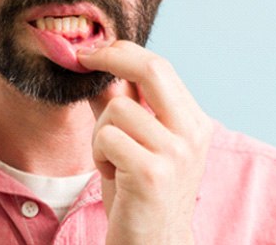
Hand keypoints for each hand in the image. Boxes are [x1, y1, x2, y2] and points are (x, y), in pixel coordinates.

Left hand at [78, 41, 212, 244]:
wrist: (152, 243)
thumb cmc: (139, 187)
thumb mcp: (133, 138)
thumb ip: (119, 102)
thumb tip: (94, 65)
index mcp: (192, 120)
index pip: (159, 67)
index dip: (122, 51)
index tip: (92, 50)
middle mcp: (192, 133)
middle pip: (151, 69)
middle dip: (110, 57)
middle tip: (83, 58)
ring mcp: (175, 153)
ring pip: (117, 109)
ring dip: (99, 132)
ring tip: (111, 158)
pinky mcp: (151, 174)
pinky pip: (106, 137)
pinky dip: (98, 153)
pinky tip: (112, 174)